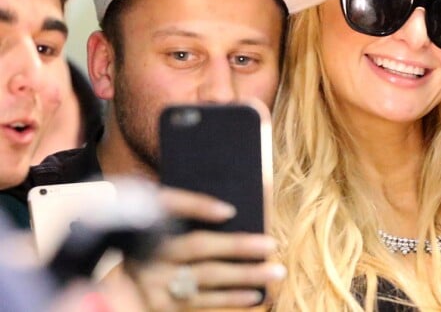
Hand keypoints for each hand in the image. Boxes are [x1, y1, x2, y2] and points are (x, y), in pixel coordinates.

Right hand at [123, 187, 285, 310]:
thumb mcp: (149, 209)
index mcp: (147, 223)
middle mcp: (150, 255)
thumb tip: (227, 210)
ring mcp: (155, 285)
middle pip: (199, 247)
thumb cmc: (140, 232)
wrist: (100, 266)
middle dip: (238, 246)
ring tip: (275, 272)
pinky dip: (230, 299)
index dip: (199, 207)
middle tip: (271, 245)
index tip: (230, 210)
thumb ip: (182, 205)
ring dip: (244, 276)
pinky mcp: (162, 307)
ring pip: (206, 278)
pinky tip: (255, 296)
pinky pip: (202, 302)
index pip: (174, 206)